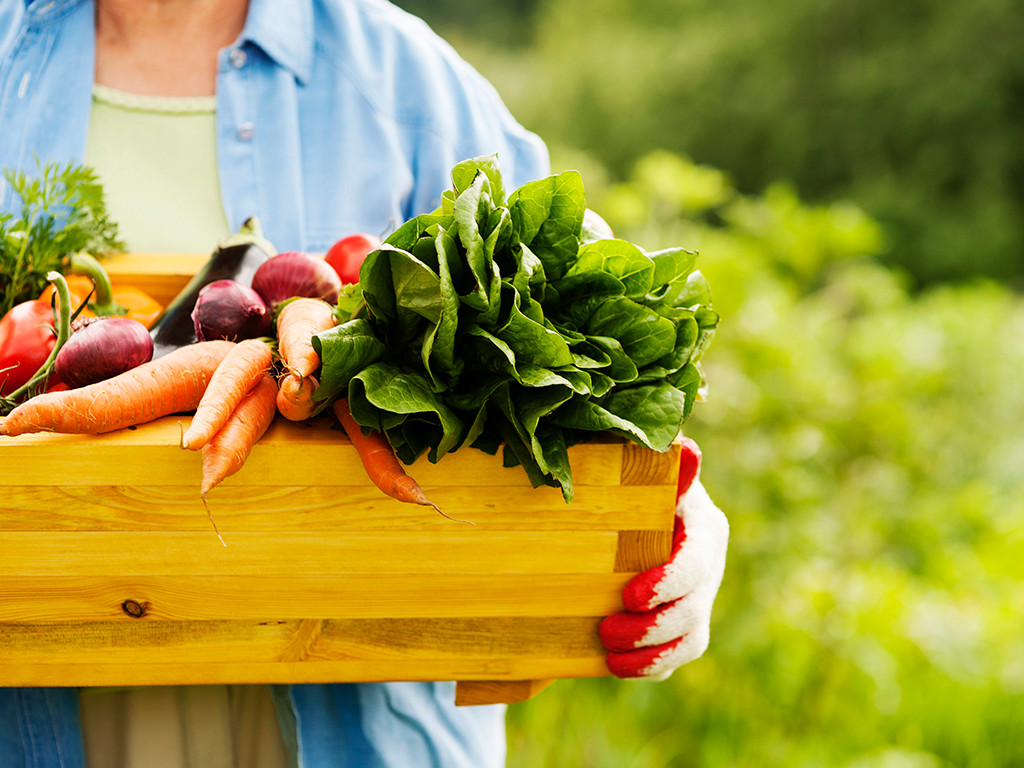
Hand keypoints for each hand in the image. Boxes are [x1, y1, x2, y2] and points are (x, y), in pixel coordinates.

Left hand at [599, 438, 728, 678]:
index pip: (695, 561)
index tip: (630, 596)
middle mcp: (708, 564)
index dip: (668, 582)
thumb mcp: (639, 472)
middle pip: (694, 606)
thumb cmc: (627, 484)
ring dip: (651, 652)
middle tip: (606, 631)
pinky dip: (651, 665)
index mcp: (701, 525)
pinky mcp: (687, 623)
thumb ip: (660, 466)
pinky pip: (680, 655)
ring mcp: (700, 596)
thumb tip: (687, 448)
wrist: (620, 514)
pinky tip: (619, 665)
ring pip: (692, 638)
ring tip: (610, 654)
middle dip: (652, 626)